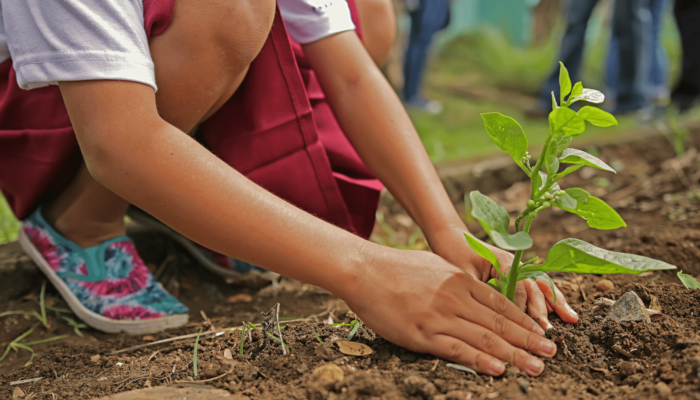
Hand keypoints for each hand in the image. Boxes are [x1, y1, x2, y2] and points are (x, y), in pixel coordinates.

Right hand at [342, 246, 556, 375]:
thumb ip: (458, 281)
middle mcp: (456, 298)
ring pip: (485, 339)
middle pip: (500, 323)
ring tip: (536, 366)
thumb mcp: (435, 266)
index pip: (501, 304)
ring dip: (514, 354)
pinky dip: (480, 361)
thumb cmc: (397, 267)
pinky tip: (498, 369)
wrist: (364, 270)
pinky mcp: (422, 334)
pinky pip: (457, 349)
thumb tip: (476, 292)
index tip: (541, 333)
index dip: (525, 320)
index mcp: (460, 280)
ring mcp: (440, 316)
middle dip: (529, 340)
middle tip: (551, 353)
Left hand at [427, 226, 578, 329]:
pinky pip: (536, 286)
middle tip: (548, 330)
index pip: (518, 286)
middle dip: (543, 309)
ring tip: (572, 319)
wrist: (452, 237)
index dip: (523, 307)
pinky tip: (561, 312)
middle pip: (534, 286)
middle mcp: (515, 263)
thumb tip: (489, 314)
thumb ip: (478, 290)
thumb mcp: (462, 273)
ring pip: (541, 285)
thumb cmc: (453, 254)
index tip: (525, 326)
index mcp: (503, 261)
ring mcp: (518, 268)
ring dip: (556, 303)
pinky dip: (550, 299)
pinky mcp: (516, 273)